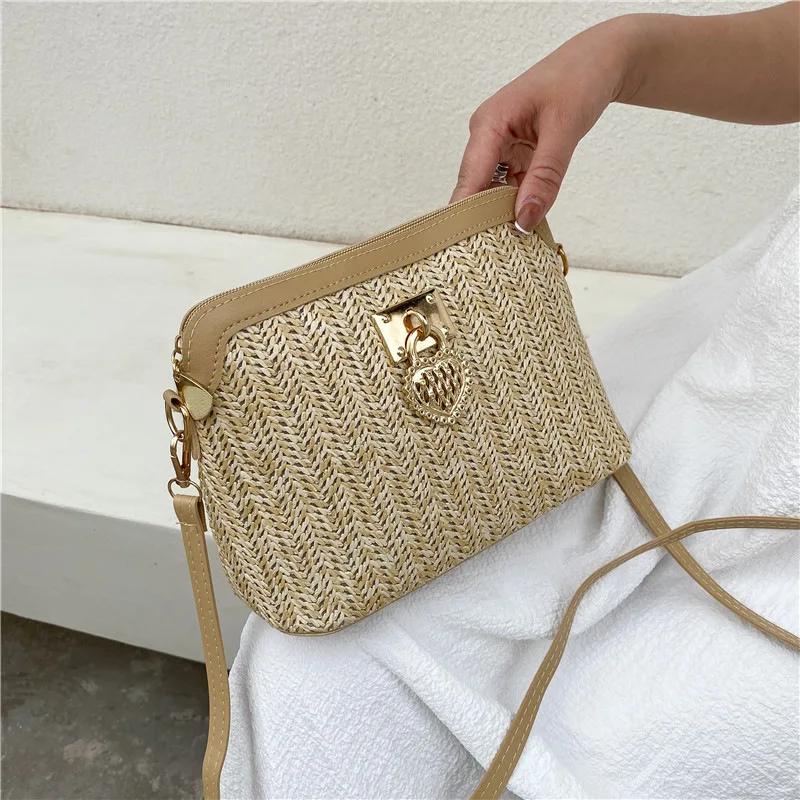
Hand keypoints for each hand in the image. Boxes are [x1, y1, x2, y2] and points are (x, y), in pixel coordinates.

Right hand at [450, 16, 636, 231]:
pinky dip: (518, 205)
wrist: (600, 62)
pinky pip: (510, 188)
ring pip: (493, 192)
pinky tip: (525, 225)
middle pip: (476, 190)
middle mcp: (486, 138)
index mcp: (488, 125)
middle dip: (484, 220)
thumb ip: (545, 177)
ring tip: (510, 246)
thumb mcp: (564, 130)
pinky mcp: (514, 156)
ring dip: (502, 215)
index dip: (466, 215)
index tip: (466, 248)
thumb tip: (525, 220)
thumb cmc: (579, 81)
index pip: (469, 179)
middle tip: (492, 255)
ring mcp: (499, 148)